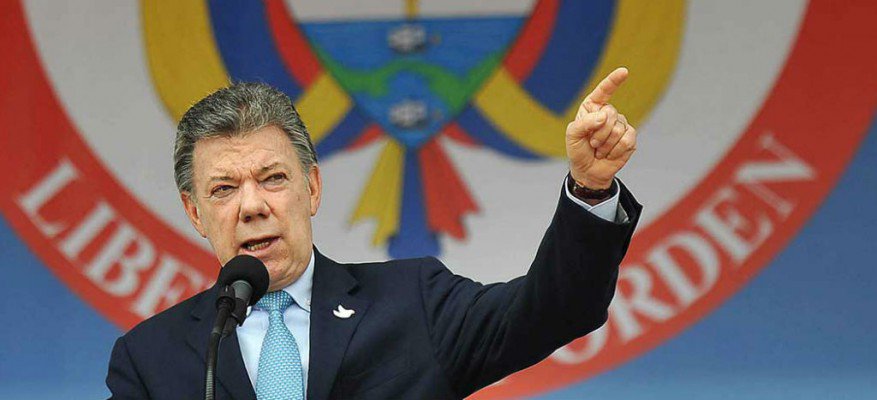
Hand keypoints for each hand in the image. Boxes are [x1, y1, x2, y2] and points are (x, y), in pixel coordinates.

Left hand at [566, 67, 636, 188]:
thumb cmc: (578, 150)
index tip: (624, 71)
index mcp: (593, 107)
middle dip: (599, 132)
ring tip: (599, 149)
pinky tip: (609, 154)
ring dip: (605, 144)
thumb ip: (585, 123)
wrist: (588, 171)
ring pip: (618, 129)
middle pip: (611, 114)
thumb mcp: (573, 135)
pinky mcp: (630, 138)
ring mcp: (621, 125)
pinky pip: (627, 139)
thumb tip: (604, 116)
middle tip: (592, 143)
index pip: (604, 91)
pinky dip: (615, 150)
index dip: (613, 81)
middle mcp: (608, 113)